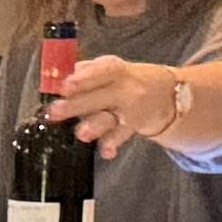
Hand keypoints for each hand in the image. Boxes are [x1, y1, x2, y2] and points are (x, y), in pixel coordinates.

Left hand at [50, 54, 191, 150]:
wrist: (167, 93)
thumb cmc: (127, 80)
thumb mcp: (110, 69)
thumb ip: (85, 72)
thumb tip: (55, 74)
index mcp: (115, 70)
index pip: (101, 71)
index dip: (84, 77)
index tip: (65, 85)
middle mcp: (124, 89)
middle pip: (98, 97)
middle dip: (76, 105)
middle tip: (55, 111)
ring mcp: (129, 110)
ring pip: (109, 118)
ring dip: (95, 126)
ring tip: (81, 134)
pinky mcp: (132, 127)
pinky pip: (120, 136)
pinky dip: (113, 144)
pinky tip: (106, 152)